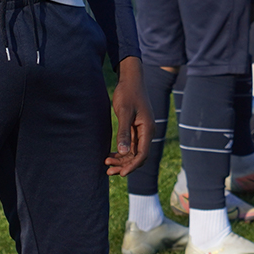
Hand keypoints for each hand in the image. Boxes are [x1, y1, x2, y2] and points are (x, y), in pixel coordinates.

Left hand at [105, 55, 151, 175]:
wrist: (130, 79)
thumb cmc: (128, 93)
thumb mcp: (124, 112)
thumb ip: (124, 132)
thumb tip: (123, 152)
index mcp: (147, 129)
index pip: (142, 154)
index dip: (132, 166)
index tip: (120, 174)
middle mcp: (147, 132)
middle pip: (138, 156)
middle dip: (124, 165)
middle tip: (108, 171)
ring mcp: (141, 130)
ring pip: (133, 152)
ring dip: (122, 160)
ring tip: (106, 164)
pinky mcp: (135, 128)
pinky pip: (130, 145)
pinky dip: (121, 152)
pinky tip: (110, 155)